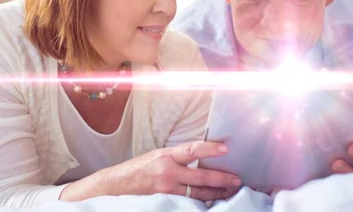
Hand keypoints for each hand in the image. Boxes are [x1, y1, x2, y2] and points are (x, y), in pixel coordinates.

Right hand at [60, 141, 241, 201]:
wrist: (116, 186)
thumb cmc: (139, 169)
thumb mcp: (157, 156)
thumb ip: (177, 158)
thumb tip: (201, 158)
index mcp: (166, 156)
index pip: (192, 149)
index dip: (210, 148)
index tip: (226, 148)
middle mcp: (167, 172)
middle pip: (201, 177)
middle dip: (221, 179)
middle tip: (236, 180)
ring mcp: (167, 190)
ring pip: (198, 194)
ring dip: (216, 194)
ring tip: (229, 192)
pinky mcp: (165, 202)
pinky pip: (188, 204)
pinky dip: (201, 204)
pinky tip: (212, 203)